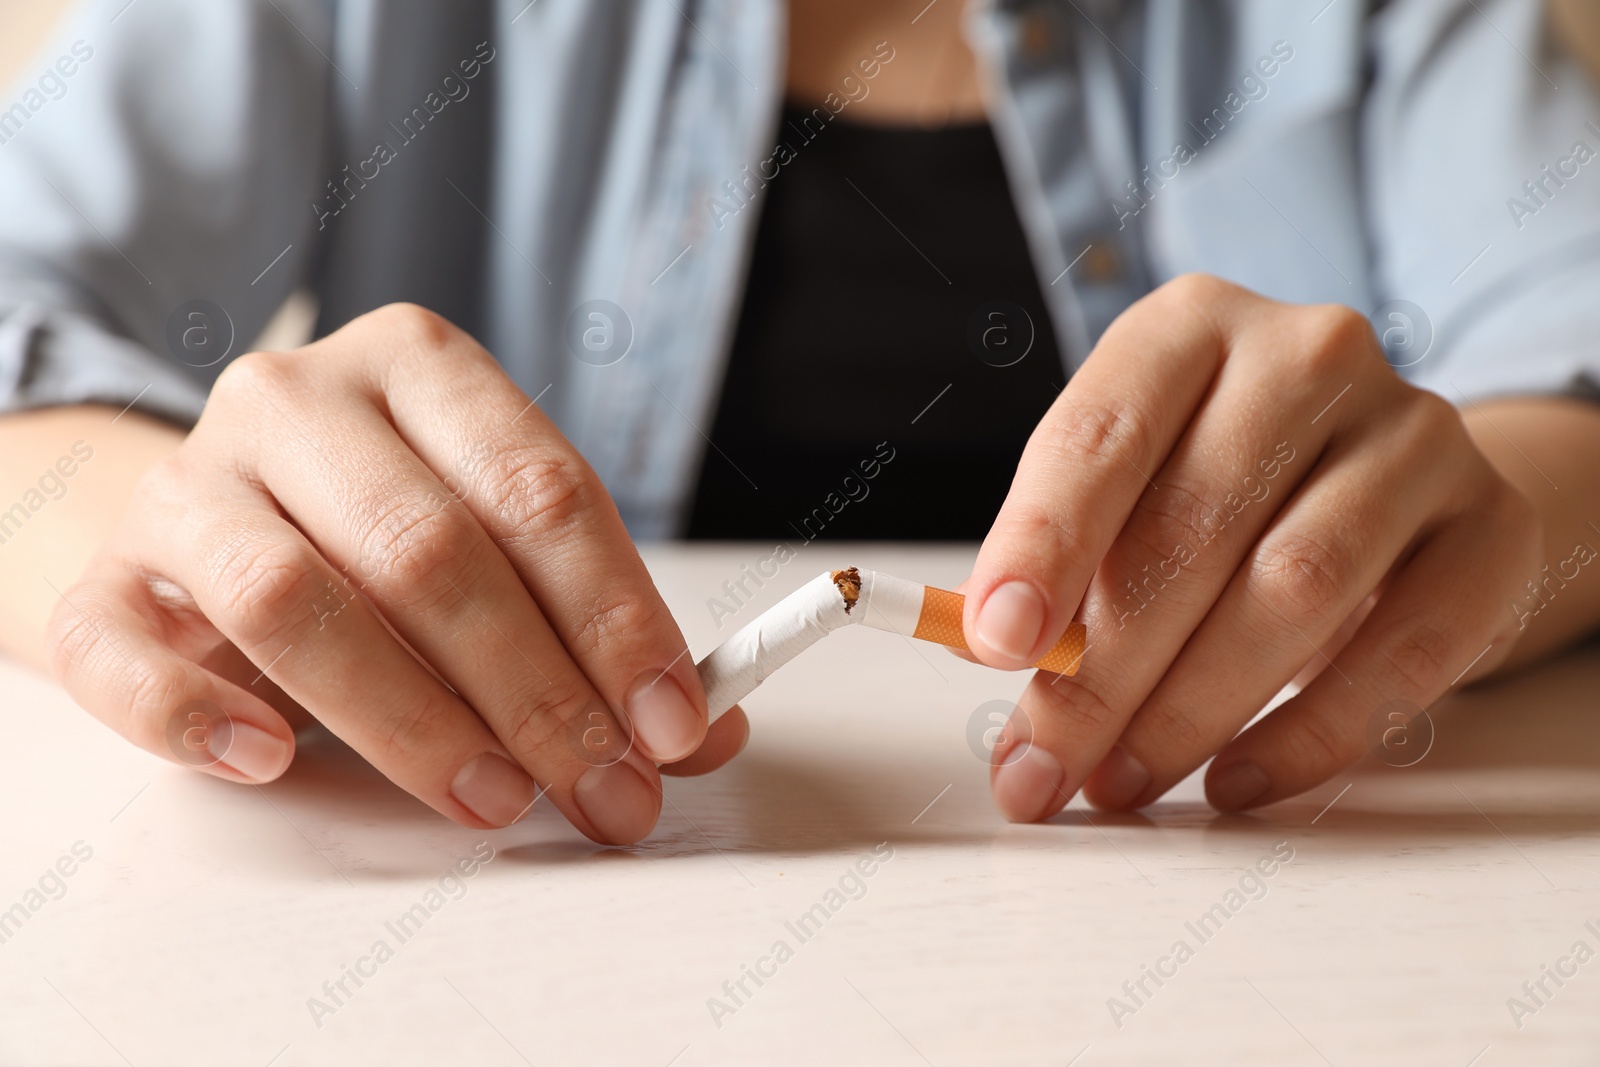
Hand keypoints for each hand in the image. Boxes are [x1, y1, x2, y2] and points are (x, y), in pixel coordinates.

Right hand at [47, 304, 746, 844]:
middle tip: (606, 790)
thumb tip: (707, 728)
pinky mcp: (100, 576)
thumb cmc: (370, 534)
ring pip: (294, 600)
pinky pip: (127, 652)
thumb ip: (593, 627)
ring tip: (493, 798)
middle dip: (538, 692)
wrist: (199, 520)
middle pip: (432, 551)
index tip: (675, 722)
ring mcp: (186, 481)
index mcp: (419, 367)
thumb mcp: (493, 549)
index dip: (618, 616)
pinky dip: (199, 717)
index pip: (540, 490)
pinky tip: (273, 761)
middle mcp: (296, 400)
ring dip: (410, 721)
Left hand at [962, 275, 1540, 818]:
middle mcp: (1307, 358)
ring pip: (1295, 589)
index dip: (1041, 544)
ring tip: (1123, 777)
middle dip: (1102, 670)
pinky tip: (1235, 777)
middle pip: (1191, 527)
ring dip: (1192, 708)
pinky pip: (1402, 650)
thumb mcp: (1129, 490)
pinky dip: (1310, 734)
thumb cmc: (1226, 485)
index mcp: (1190, 328)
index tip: (996, 642)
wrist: (1393, 483)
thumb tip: (986, 648)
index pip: (1101, 435)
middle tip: (1046, 763)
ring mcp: (1412, 435)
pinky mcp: (1487, 526)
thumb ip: (1060, 559)